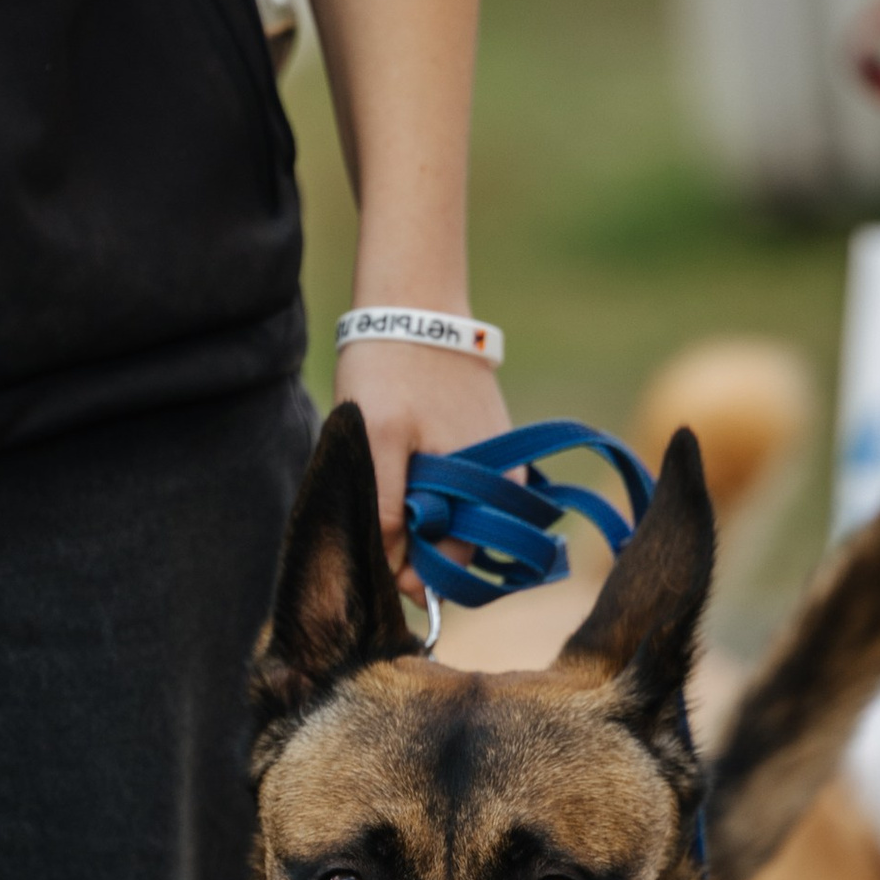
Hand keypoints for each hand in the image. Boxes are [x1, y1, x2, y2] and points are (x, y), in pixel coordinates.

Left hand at [335, 337, 509, 583]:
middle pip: (456, 544)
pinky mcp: (484, 444)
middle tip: (375, 522)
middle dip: (415, 546)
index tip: (378, 570)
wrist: (413, 303)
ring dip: (420, 517)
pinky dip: (429, 490)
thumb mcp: (377, 441)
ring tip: (388, 484)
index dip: (414, 576)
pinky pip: (457, 489)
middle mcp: (505, 483)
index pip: (454, 565)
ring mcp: (497, 463)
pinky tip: (404, 467)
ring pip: (454, 517)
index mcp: (487, 489)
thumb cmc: (391, 369)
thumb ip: (386, 508)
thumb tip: (390, 568)